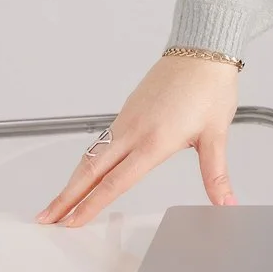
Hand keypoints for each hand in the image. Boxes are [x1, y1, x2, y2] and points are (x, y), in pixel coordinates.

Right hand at [34, 52, 240, 226]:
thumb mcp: (216, 134)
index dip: (91, 205)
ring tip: (58, 200)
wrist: (203, 49)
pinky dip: (87, 159)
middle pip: (91, 170)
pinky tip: (85, 170)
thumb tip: (226, 202)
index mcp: (154, 141)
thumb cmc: (210, 87)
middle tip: (46, 217)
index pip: (115, 182)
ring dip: (73, 179)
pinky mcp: (129, 109)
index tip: (72, 222)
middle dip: (66, 197)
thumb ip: (216, 174)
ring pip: (92, 154)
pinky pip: (102, 140)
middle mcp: (134, 131)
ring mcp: (128, 119)